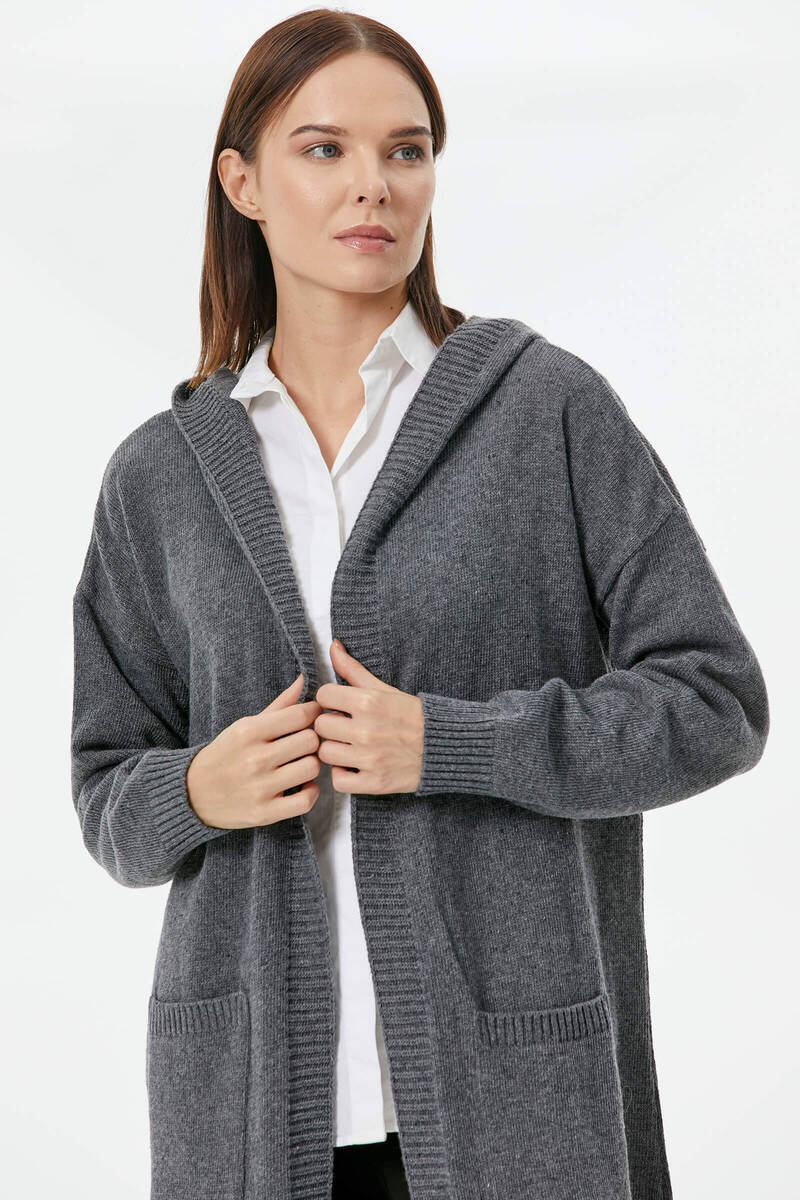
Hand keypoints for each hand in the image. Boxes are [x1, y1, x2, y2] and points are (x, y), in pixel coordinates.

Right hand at [186, 673, 322, 827]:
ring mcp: (260, 787)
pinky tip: (301, 785)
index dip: (312, 715)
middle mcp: (255, 758)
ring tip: (301, 764)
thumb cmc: (225, 755)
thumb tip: (303, 679)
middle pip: (310, 740)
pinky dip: (310, 792)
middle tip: (304, 744)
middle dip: (311, 740)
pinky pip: (306, 800)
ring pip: (311, 767)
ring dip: (311, 765)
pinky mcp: (264, 813)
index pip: (300, 715)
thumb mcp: (245, 726)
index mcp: (249, 731)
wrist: (192, 793)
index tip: (310, 719)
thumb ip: (278, 706)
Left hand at [314, 639, 423, 794]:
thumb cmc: (412, 716)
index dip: (330, 700)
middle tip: (344, 727)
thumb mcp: (384, 689)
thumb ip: (354, 669)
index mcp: (368, 702)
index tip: (339, 705)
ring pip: (325, 754)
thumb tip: (333, 645)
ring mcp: (370, 759)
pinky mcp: (374, 782)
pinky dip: (343, 775)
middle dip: (330, 725)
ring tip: (348, 746)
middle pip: (321, 726)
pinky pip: (338, 781)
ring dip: (334, 751)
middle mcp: (366, 730)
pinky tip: (353, 765)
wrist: (444, 747)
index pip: (323, 696)